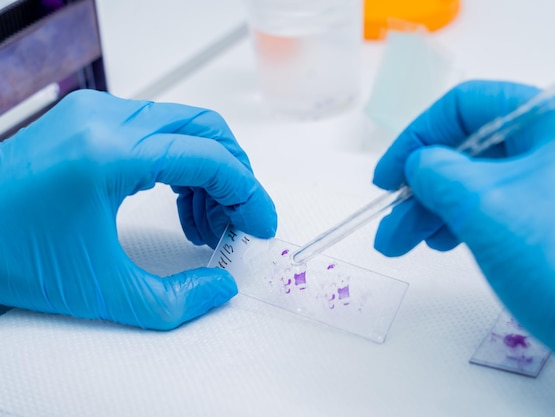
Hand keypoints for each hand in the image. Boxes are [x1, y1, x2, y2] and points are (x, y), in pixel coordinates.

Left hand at [0, 90, 276, 328]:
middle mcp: (104, 120)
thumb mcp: (98, 291)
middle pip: (205, 130)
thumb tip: (218, 289)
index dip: (248, 193)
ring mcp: (95, 114)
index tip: (260, 223)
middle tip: (238, 223)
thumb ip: (173, 301)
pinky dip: (181, 165)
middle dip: (234, 177)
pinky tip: (178, 204)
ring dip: (209, 173)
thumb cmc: (6, 252)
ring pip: (184, 128)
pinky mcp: (89, 121)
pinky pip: (158, 132)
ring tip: (204, 225)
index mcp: (108, 154)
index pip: (209, 157)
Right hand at [373, 80, 554, 397]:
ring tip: (407, 243)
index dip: (416, 138)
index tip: (388, 177)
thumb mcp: (482, 205)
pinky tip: (445, 241)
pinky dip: (467, 221)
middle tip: (392, 223)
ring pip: (484, 181)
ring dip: (438, 208)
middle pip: (473, 149)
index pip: (466, 105)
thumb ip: (436, 172)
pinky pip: (503, 205)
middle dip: (422, 187)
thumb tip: (418, 164)